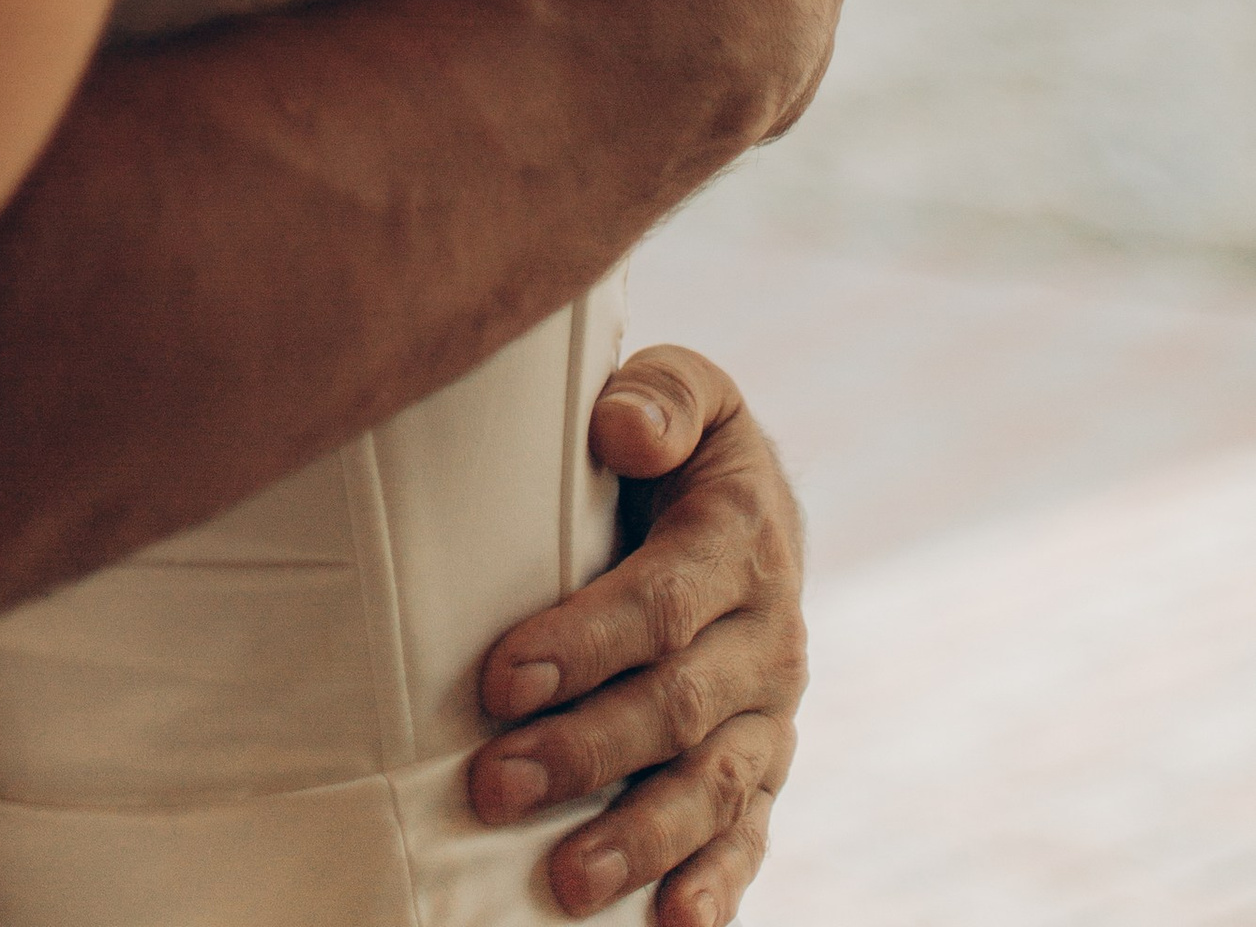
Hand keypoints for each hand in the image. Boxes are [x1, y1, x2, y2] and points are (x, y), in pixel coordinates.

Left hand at [472, 349, 802, 924]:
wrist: (744, 494)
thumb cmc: (676, 437)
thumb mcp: (684, 389)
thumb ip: (660, 396)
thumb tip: (624, 430)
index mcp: (741, 539)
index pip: (660, 605)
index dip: (582, 644)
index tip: (500, 679)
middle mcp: (768, 636)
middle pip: (676, 708)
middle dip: (583, 750)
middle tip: (492, 783)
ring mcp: (770, 712)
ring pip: (712, 788)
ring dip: (637, 839)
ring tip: (563, 882)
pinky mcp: (764, 764)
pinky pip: (749, 834)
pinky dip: (717, 884)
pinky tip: (673, 926)